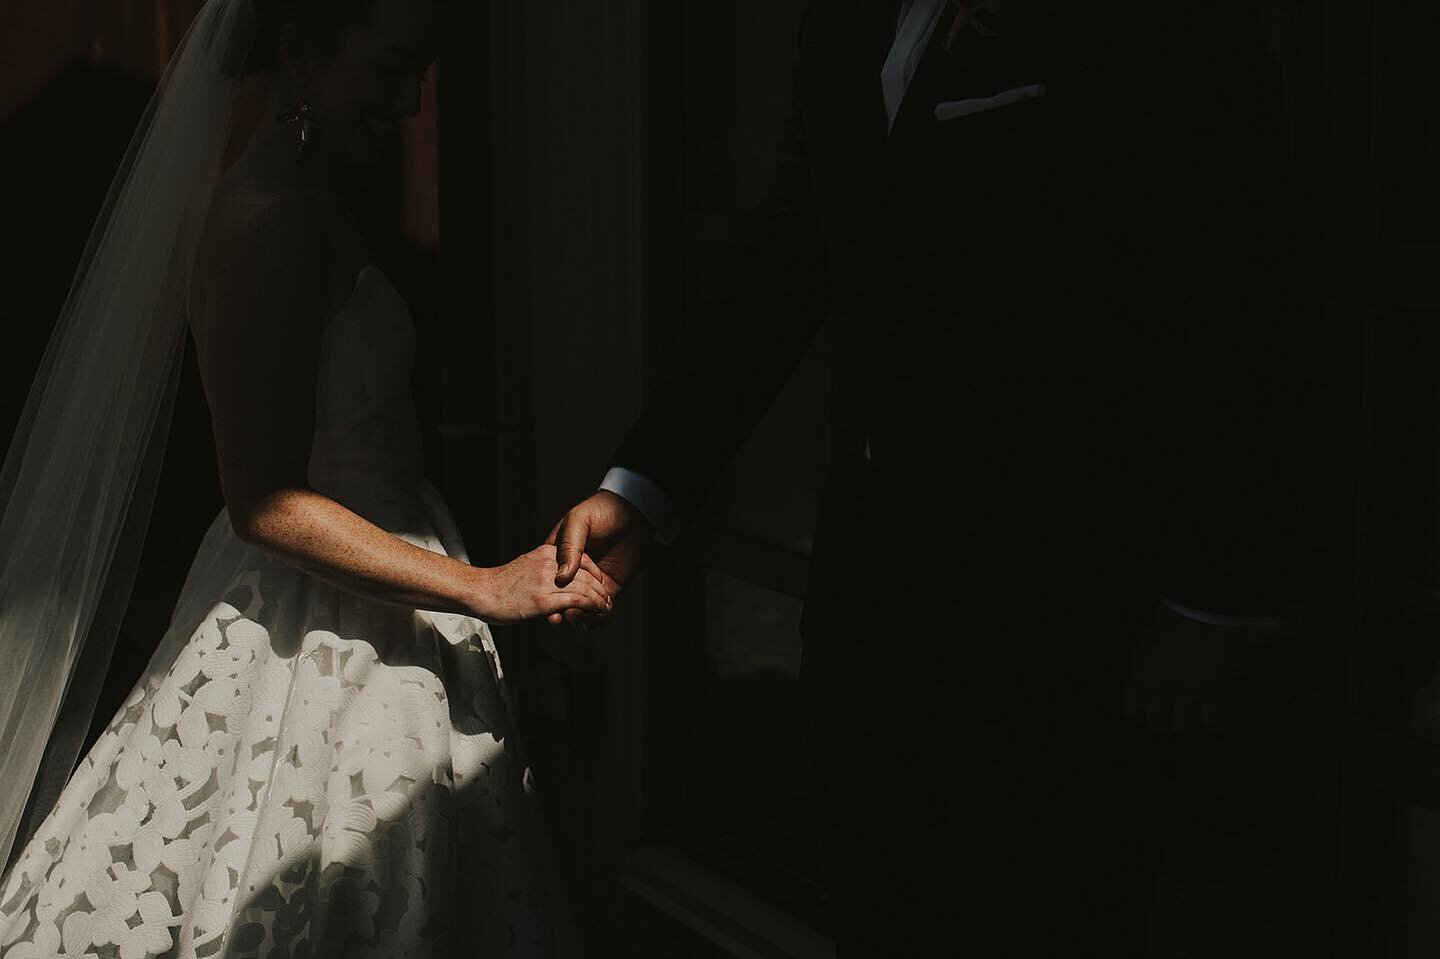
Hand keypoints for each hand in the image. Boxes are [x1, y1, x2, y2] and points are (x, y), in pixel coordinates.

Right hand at [472, 545, 613, 625]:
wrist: (480, 591)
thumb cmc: (501, 584)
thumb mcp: (527, 566)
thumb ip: (545, 568)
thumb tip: (559, 578)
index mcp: (547, 552)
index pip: (582, 560)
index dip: (595, 574)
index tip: (600, 586)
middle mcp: (550, 563)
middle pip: (587, 574)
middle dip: (601, 590)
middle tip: (607, 602)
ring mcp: (548, 580)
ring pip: (586, 588)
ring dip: (600, 601)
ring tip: (605, 609)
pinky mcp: (545, 599)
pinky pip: (578, 601)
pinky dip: (591, 607)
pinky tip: (596, 613)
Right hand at [544, 490, 652, 626]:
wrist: (633, 512)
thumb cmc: (601, 511)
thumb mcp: (578, 522)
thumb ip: (570, 548)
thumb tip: (563, 577)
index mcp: (559, 553)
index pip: (549, 578)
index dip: (546, 594)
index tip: (549, 609)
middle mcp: (574, 569)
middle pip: (563, 596)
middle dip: (564, 610)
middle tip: (566, 616)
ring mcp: (591, 579)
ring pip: (581, 605)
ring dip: (581, 617)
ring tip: (584, 619)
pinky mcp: (609, 586)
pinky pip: (600, 606)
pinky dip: (598, 618)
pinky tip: (597, 622)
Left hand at [1123, 604, 1248, 733]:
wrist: (1204, 611)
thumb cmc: (1173, 619)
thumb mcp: (1146, 642)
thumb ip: (1145, 667)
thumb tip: (1146, 681)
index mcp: (1141, 675)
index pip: (1132, 709)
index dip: (1140, 712)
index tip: (1147, 711)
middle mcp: (1161, 689)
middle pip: (1157, 724)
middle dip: (1163, 722)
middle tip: (1170, 717)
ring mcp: (1187, 693)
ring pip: (1182, 727)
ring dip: (1187, 724)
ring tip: (1192, 719)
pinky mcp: (1213, 693)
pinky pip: (1211, 721)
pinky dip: (1213, 722)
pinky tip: (1214, 719)